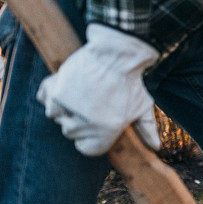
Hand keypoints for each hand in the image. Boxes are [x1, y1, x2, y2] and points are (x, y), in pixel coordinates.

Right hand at [36, 23, 160, 155]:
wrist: (116, 54)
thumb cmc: (131, 82)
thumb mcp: (143, 106)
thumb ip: (147, 129)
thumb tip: (156, 147)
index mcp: (105, 133)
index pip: (87, 149)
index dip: (92, 136)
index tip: (99, 122)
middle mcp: (84, 125)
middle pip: (71, 132)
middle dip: (81, 119)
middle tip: (95, 100)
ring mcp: (67, 108)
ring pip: (57, 116)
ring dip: (66, 105)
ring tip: (83, 91)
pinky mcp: (55, 92)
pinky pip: (46, 100)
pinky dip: (53, 92)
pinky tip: (70, 84)